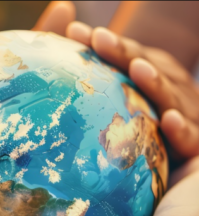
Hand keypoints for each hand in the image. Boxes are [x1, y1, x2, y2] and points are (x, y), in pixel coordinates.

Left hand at [66, 22, 198, 158]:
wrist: (185, 142)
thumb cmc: (147, 121)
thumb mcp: (128, 98)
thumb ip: (106, 80)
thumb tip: (68, 45)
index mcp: (154, 76)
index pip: (130, 56)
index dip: (109, 45)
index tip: (77, 32)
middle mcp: (170, 88)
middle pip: (149, 68)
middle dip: (124, 53)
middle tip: (100, 40)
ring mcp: (184, 111)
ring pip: (170, 95)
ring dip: (154, 82)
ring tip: (136, 68)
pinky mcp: (192, 141)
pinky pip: (188, 136)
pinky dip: (180, 129)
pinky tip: (169, 120)